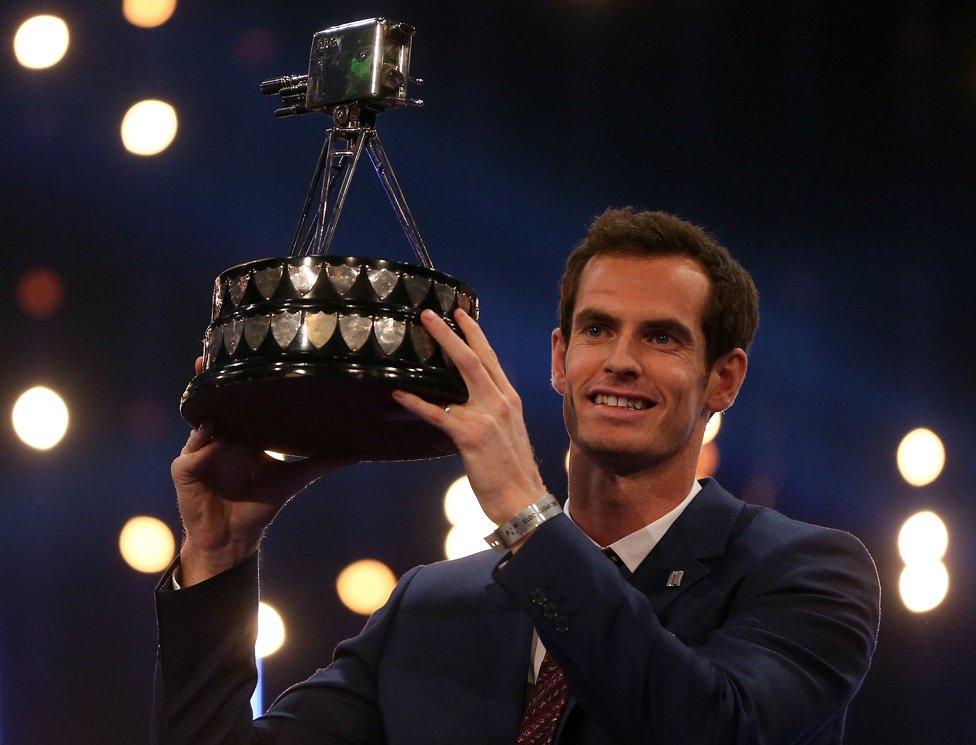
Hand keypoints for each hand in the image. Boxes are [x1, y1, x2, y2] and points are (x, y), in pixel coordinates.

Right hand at [172, 356, 356, 584]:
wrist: (236, 537)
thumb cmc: (260, 504)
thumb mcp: (295, 477)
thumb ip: (323, 461)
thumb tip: (358, 453)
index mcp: (242, 435)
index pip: (237, 401)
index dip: (234, 380)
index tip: (239, 352)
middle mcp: (218, 438)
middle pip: (211, 404)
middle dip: (208, 382)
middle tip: (206, 358)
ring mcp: (198, 453)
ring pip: (198, 424)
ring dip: (204, 410)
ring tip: (212, 393)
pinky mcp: (186, 471)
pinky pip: (191, 455)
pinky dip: (202, 447)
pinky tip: (213, 437)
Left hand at [392, 310, 545, 525]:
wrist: (523, 500)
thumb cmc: (512, 472)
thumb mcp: (507, 432)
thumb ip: (490, 412)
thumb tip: (463, 402)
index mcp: (509, 400)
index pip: (490, 359)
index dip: (474, 334)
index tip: (460, 315)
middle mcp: (501, 402)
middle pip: (474, 357)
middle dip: (452, 332)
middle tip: (430, 314)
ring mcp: (487, 417)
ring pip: (460, 374)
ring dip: (437, 352)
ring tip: (417, 336)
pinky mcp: (471, 436)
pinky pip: (439, 413)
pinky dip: (417, 402)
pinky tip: (399, 393)